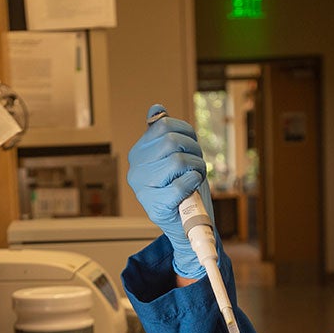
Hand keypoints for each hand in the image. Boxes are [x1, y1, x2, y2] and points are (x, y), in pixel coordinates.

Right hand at [126, 104, 217, 278]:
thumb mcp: (174, 156)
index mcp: (138, 153)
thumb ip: (164, 134)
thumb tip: (156, 108)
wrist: (188, 224)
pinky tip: (192, 186)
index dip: (186, 132)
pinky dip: (193, 182)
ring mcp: (143, 189)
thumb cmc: (184, 188)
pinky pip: (179, 185)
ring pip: (177, 161)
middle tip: (197, 164)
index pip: (163, 126)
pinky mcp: (155, 206)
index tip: (192, 146)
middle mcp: (135, 170)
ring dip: (196, 167)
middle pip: (171, 141)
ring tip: (195, 177)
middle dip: (193, 150)